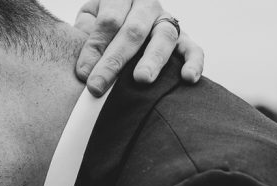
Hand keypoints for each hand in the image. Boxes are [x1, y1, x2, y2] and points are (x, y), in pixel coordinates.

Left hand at [74, 1, 204, 96]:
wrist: (124, 18)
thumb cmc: (103, 28)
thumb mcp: (89, 23)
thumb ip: (86, 38)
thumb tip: (85, 69)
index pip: (109, 20)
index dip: (95, 47)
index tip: (83, 74)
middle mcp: (146, 5)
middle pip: (133, 30)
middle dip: (114, 60)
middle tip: (99, 85)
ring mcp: (166, 20)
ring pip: (163, 36)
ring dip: (152, 59)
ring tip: (142, 79)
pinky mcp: (181, 38)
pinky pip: (192, 48)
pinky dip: (193, 62)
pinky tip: (187, 78)